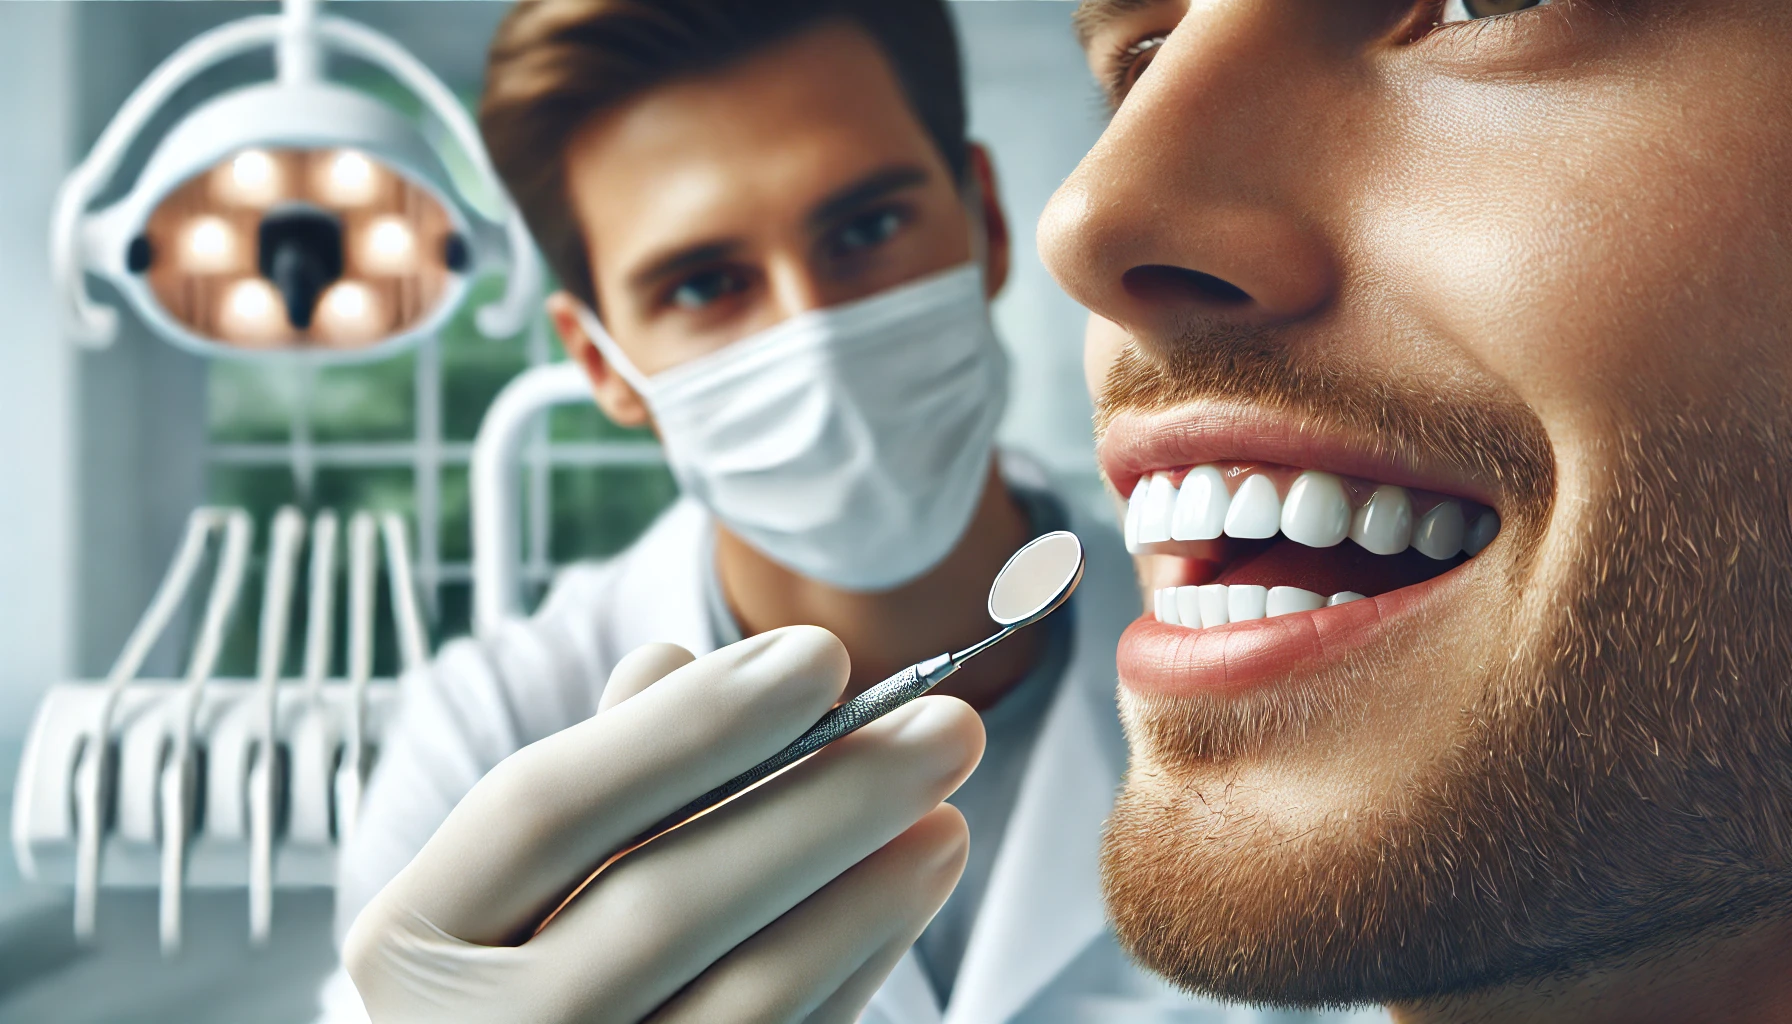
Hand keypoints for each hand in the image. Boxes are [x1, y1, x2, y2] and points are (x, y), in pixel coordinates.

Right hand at [343, 626, 981, 1022]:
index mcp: (410, 943)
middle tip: (945, 724)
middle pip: (664, 899)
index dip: (690, 725)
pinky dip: (854, 971)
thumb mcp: (503, 885)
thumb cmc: (501, 979)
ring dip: (865, 895)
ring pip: (745, 996)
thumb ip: (592, 780)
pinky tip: (901, 896)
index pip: (545, 804)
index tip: (819, 655)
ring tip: (945, 811)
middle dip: (822, 801)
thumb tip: (677, 662)